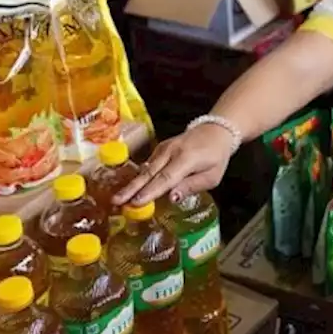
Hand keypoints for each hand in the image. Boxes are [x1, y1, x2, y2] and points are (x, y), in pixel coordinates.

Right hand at [113, 123, 236, 206]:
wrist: (216, 131)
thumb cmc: (216, 157)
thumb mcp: (212, 176)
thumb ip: (192, 186)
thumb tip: (171, 198)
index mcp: (187, 158)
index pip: (166, 178)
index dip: (150, 191)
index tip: (136, 203)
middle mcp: (171, 151)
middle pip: (150, 173)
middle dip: (132, 188)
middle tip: (117, 201)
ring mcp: (164, 148)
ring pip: (146, 169)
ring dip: (132, 184)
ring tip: (118, 198)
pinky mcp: (160, 148)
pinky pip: (148, 165)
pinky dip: (139, 178)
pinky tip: (129, 189)